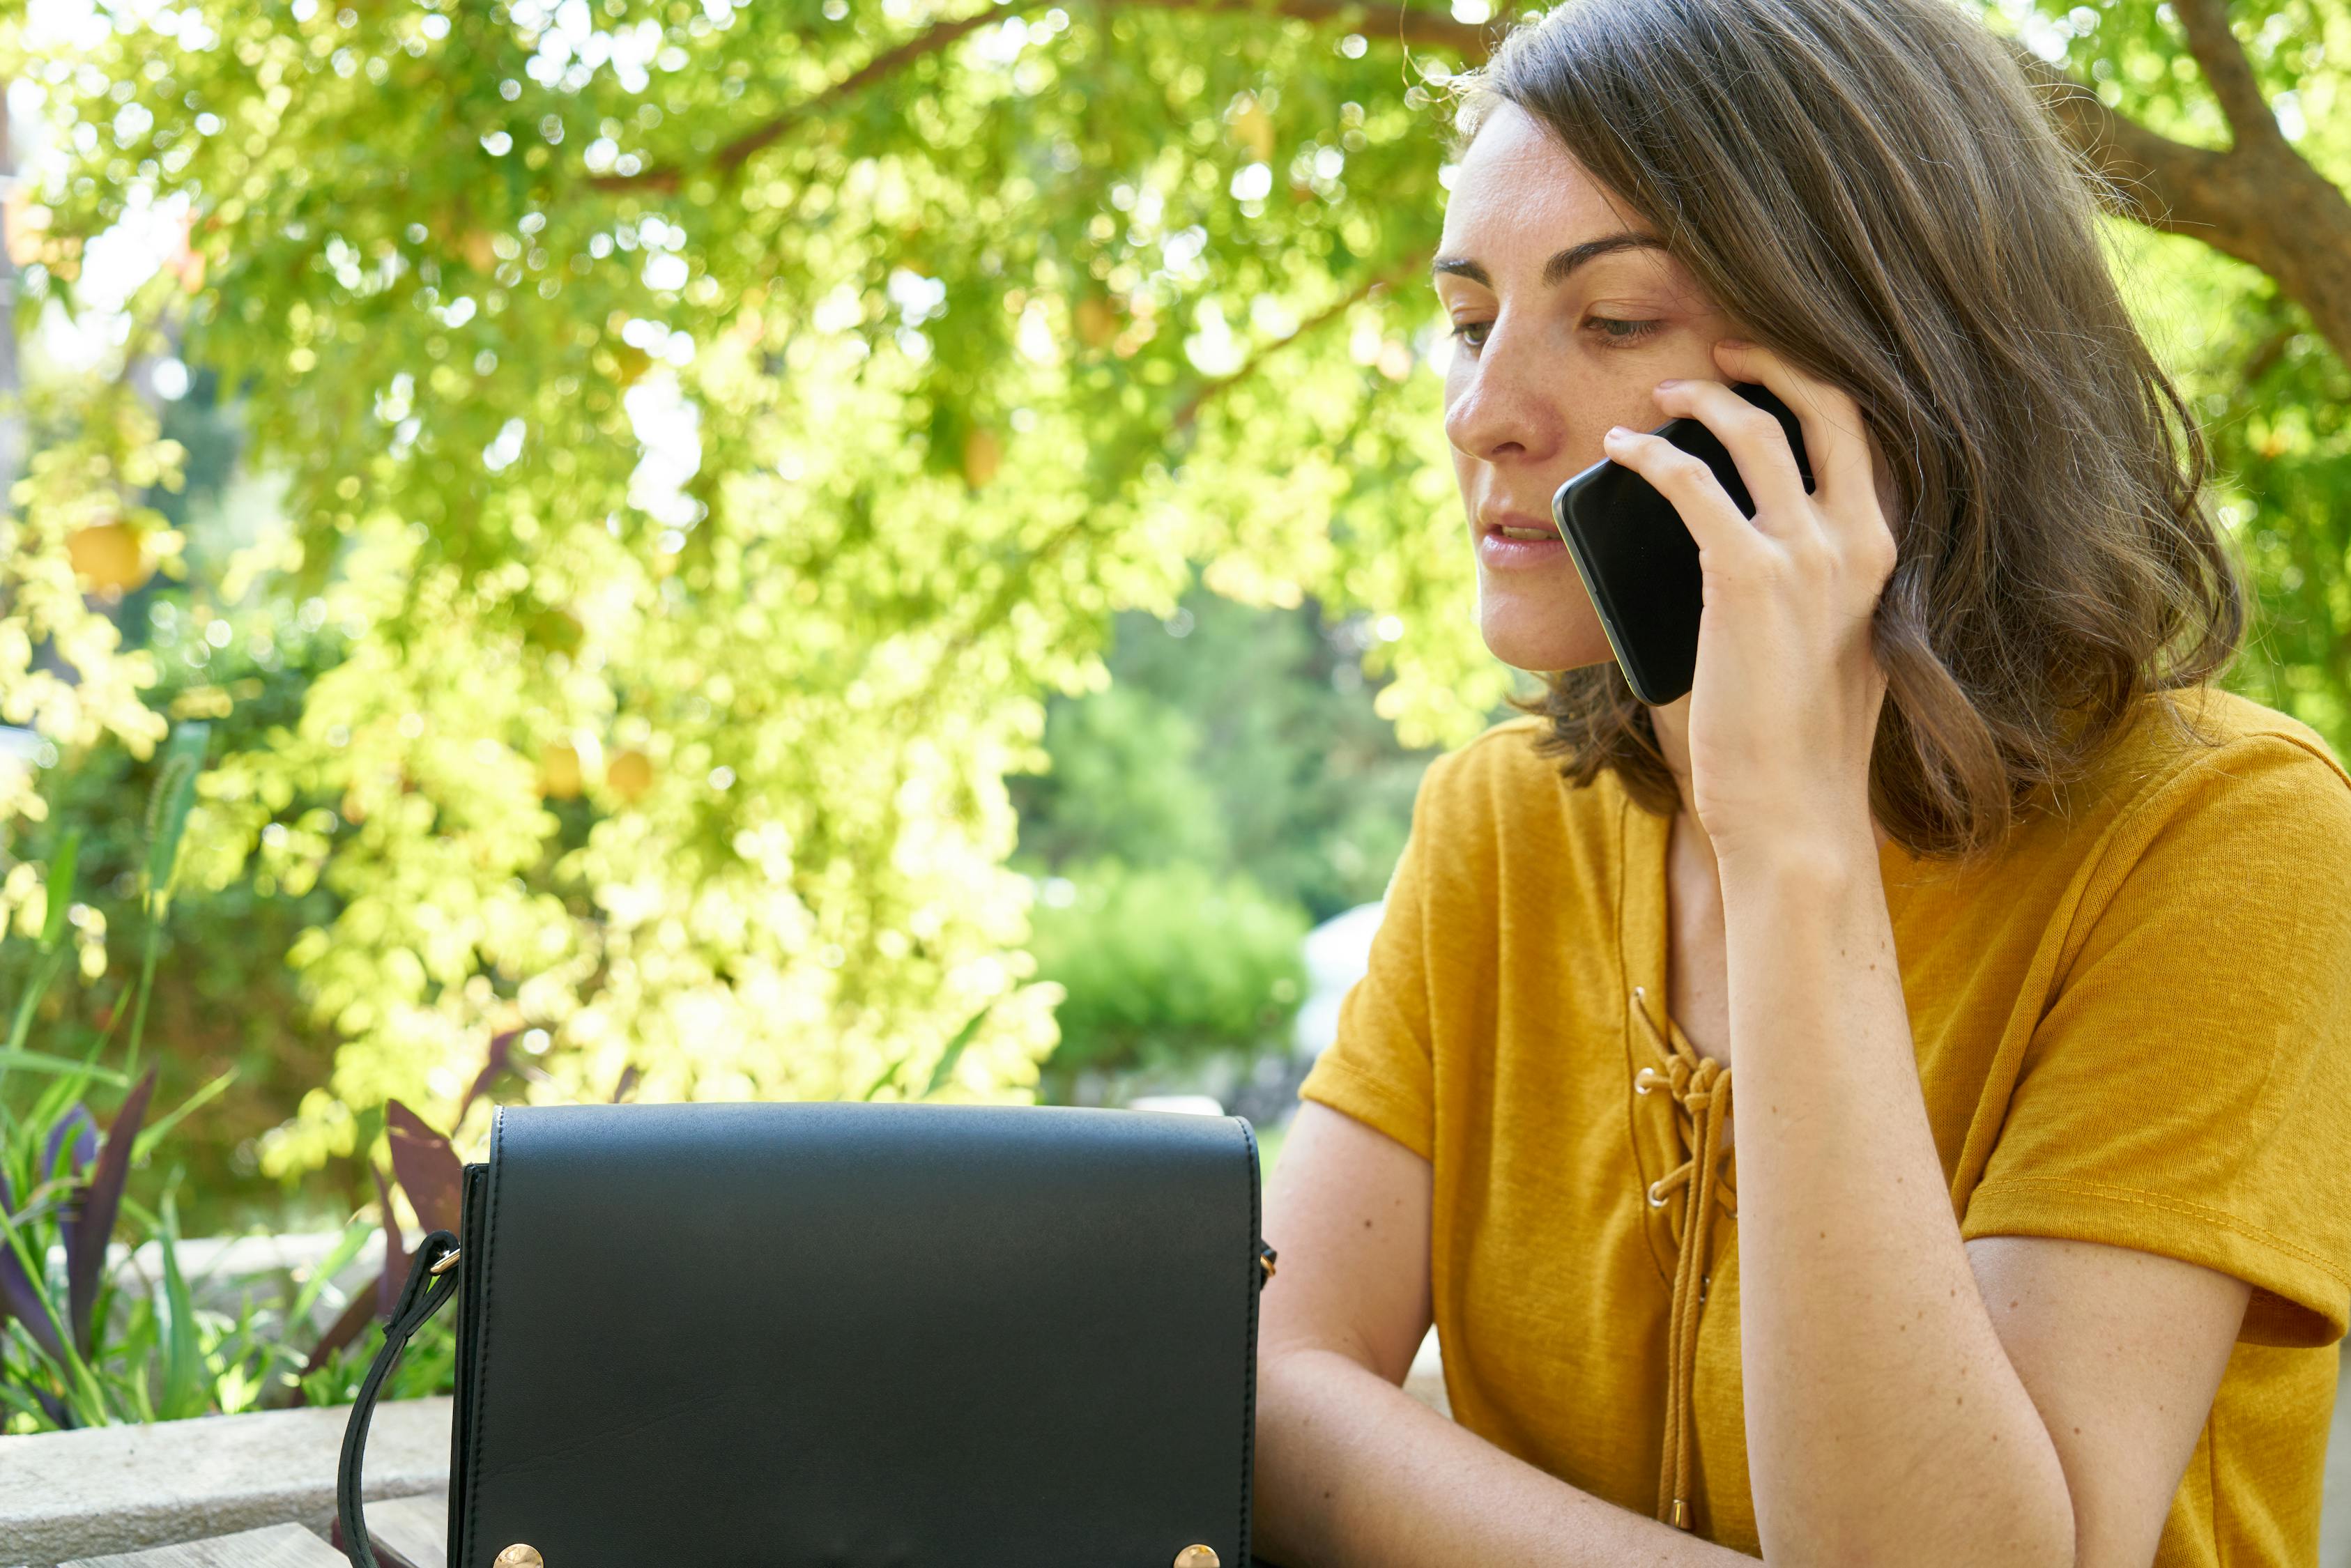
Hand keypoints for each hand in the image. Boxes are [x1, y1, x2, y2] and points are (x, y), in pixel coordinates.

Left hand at [1599, 338, 1895, 868]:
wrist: (1796, 812)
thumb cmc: (1797, 744)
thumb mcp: (1824, 646)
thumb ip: (1804, 587)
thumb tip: (1733, 543)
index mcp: (1886, 557)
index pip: (1869, 439)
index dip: (1818, 389)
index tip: (1772, 369)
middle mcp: (1860, 542)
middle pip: (1830, 407)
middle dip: (1775, 361)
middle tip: (1725, 348)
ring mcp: (1809, 556)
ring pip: (1756, 431)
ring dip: (1703, 398)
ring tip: (1658, 396)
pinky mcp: (1748, 576)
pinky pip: (1690, 483)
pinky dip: (1650, 456)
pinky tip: (1621, 452)